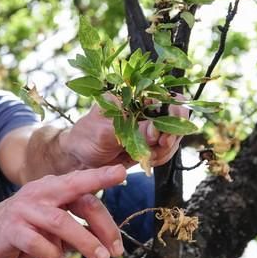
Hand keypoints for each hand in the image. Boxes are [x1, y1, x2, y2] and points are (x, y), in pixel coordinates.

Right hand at [0, 165, 126, 257]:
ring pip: (62, 222)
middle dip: (102, 222)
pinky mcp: (12, 228)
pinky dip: (53, 255)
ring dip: (85, 242)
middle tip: (117, 249)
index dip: (101, 177)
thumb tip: (105, 243)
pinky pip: (40, 244)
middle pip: (77, 196)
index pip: (81, 181)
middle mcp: (38, 192)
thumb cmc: (22, 231)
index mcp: (50, 187)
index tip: (122, 172)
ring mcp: (24, 209)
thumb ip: (74, 226)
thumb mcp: (50, 224)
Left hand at [62, 96, 187, 168]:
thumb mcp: (105, 132)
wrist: (80, 158)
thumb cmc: (86, 137)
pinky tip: (147, 160)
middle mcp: (144, 109)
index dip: (172, 114)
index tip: (162, 133)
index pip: (165, 97)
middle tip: (159, 146)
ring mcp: (149, 127)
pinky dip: (161, 157)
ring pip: (174, 136)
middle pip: (176, 118)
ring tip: (147, 156)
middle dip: (171, 135)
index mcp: (133, 97)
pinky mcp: (149, 143)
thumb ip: (131, 130)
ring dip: (165, 149)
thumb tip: (155, 130)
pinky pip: (166, 150)